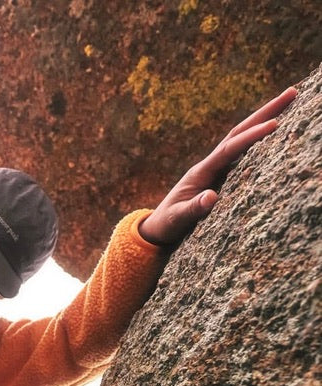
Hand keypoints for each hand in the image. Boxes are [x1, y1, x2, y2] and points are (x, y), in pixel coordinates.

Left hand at [138, 86, 298, 246]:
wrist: (159, 227)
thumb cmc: (168, 225)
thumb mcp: (178, 219)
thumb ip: (193, 209)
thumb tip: (211, 197)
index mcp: (201, 172)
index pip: (229, 149)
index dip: (251, 137)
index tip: (274, 125)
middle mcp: (209, 165)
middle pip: (239, 132)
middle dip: (265, 113)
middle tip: (292, 93)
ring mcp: (216, 169)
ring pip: (242, 139)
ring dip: (264, 120)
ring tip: (291, 101)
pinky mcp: (221, 175)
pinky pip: (243, 153)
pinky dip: (259, 139)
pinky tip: (277, 131)